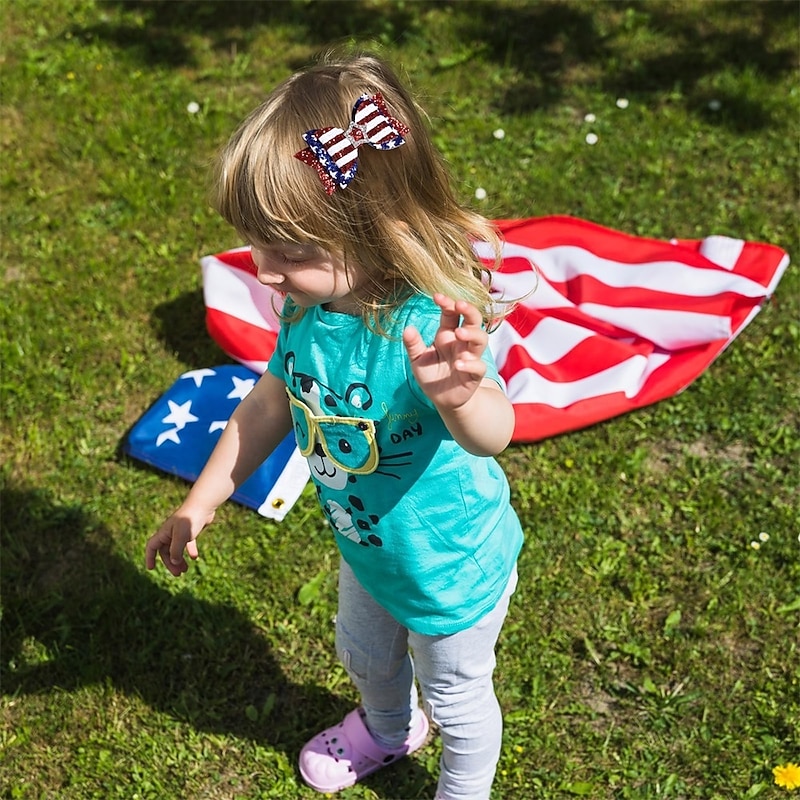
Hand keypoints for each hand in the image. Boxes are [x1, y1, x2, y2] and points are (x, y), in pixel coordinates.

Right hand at [145, 504, 214, 576]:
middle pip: (166, 552)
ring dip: (180, 560)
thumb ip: (176, 551)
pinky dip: (190, 551)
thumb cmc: (190, 519)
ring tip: (186, 570)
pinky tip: (195, 557)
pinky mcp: (191, 530)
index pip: (152, 546)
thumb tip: (173, 563)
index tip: (151, 568)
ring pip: (177, 549)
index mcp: (164, 533)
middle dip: (170, 564)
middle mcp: (170, 532)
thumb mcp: (181, 537)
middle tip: (178, 574)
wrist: (204, 505)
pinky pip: (188, 544)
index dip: (150, 557)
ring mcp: (180, 532)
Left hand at [402, 293, 488, 410]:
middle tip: (459, 304)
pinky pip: (478, 367)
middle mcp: (461, 343)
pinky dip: (470, 364)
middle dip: (469, 310)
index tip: (437, 296)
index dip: (447, 304)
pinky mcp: (474, 375)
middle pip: (473, 320)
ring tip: (459, 332)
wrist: (443, 400)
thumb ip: (413, 345)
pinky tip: (459, 364)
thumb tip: (407, 329)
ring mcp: (470, 358)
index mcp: (447, 335)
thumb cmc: (432, 376)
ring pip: (480, 340)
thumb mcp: (418, 360)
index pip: (451, 314)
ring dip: (472, 333)